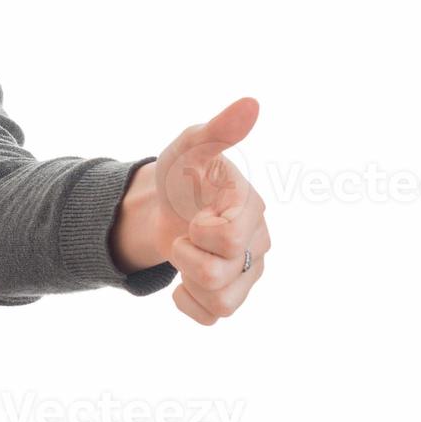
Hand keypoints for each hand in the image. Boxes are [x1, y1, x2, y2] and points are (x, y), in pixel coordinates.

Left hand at [151, 97, 270, 324]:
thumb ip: (218, 130)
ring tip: (186, 256)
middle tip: (185, 234)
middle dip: (186, 254)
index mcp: (252, 209)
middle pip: (220, 275)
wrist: (162, 205)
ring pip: (222, 304)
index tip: (195, 215)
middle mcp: (258, 244)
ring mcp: (247, 273)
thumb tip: (251, 104)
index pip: (230, 239)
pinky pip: (212, 318)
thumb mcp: (190, 147)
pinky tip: (182, 281)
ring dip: (188, 281)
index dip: (201, 231)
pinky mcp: (230, 295)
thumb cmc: (182, 174)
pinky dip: (188, 303)